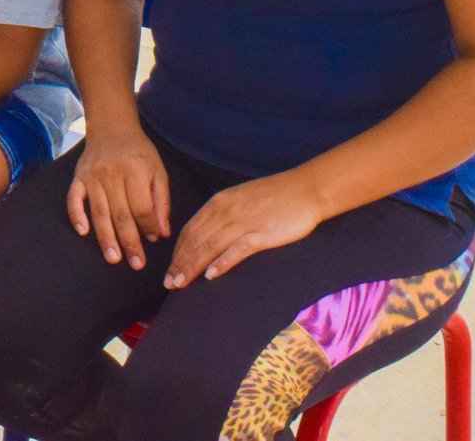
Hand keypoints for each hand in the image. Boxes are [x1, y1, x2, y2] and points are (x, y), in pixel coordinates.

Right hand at [65, 125, 170, 270]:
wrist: (112, 127)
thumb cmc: (139, 152)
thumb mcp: (158, 170)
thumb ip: (161, 201)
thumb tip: (161, 233)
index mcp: (136, 170)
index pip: (142, 207)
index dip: (149, 226)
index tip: (153, 240)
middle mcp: (112, 173)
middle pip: (121, 214)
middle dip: (130, 242)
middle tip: (136, 263)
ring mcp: (92, 176)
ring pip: (100, 212)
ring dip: (106, 238)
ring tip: (113, 259)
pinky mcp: (78, 177)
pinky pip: (74, 199)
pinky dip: (77, 215)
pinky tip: (83, 232)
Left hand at [164, 173, 324, 289]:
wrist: (305, 190)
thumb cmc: (274, 197)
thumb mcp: (239, 199)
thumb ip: (222, 215)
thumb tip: (206, 234)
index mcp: (218, 202)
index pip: (189, 230)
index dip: (177, 251)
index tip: (170, 269)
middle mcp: (226, 211)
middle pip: (195, 240)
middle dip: (179, 263)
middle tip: (168, 283)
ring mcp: (243, 222)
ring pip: (209, 246)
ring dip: (192, 267)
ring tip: (180, 284)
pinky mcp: (262, 233)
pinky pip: (237, 249)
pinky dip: (222, 262)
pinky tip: (211, 275)